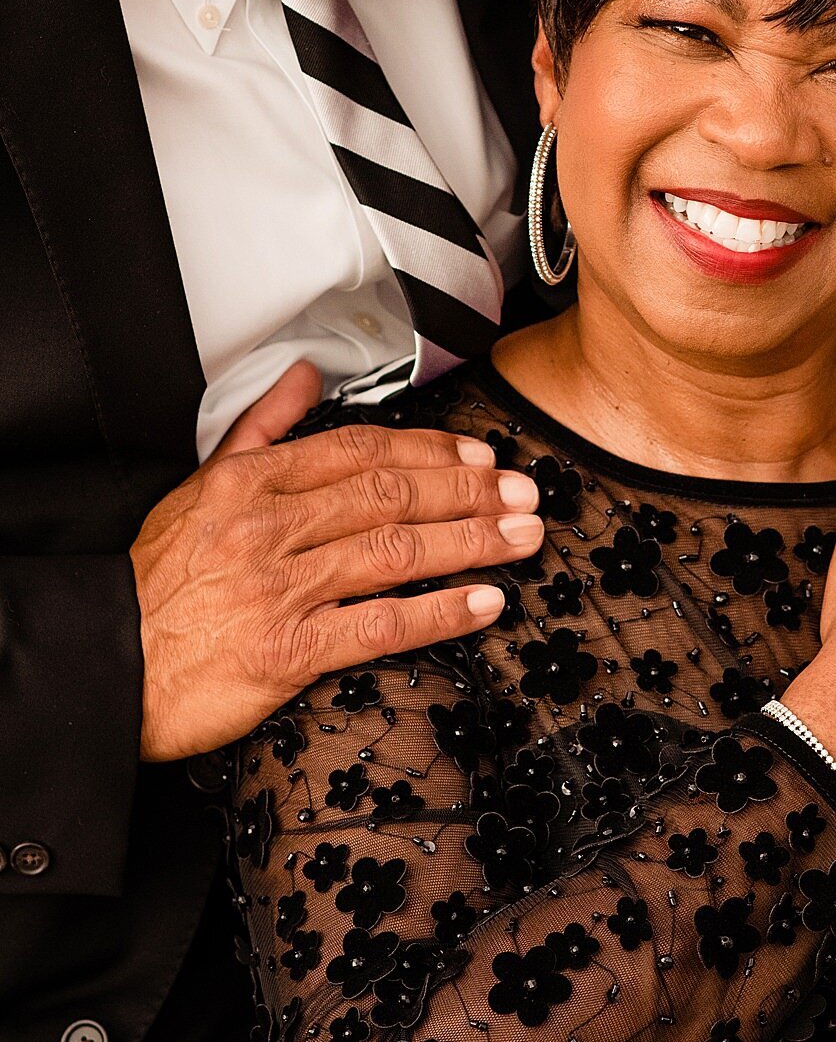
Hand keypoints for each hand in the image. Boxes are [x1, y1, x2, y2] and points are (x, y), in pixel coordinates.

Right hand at [133, 362, 542, 761]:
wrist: (108, 665)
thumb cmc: (156, 583)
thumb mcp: (198, 486)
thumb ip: (260, 426)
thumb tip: (302, 375)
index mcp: (250, 483)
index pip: (359, 450)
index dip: (430, 452)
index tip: (478, 457)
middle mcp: (268, 529)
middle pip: (390, 495)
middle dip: (469, 492)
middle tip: (522, 493)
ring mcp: (280, 589)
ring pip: (395, 552)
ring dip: (471, 543)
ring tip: (521, 538)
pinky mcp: (286, 652)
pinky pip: (379, 625)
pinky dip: (439, 612)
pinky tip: (482, 602)